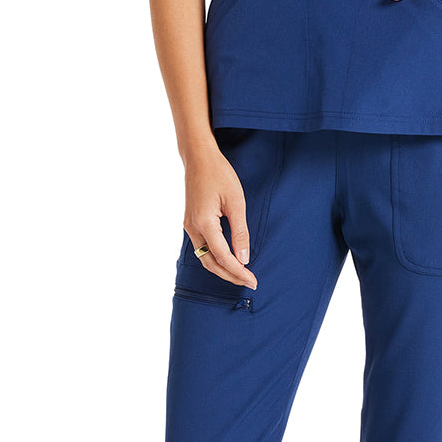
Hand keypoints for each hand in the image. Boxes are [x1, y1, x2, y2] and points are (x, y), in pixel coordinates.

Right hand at [181, 142, 258, 288]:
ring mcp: (189, 226)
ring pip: (204, 257)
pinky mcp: (190, 222)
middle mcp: (192, 228)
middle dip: (230, 276)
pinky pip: (202, 247)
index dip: (238, 272)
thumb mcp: (236, 202)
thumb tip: (244, 258)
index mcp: (203, 223)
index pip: (222, 257)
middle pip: (210, 263)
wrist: (198, 158)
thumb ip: (240, 232)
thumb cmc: (219, 174)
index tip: (253, 281)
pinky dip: (215, 258)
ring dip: (222, 269)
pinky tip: (228, 260)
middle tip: (249, 283)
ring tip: (241, 275)